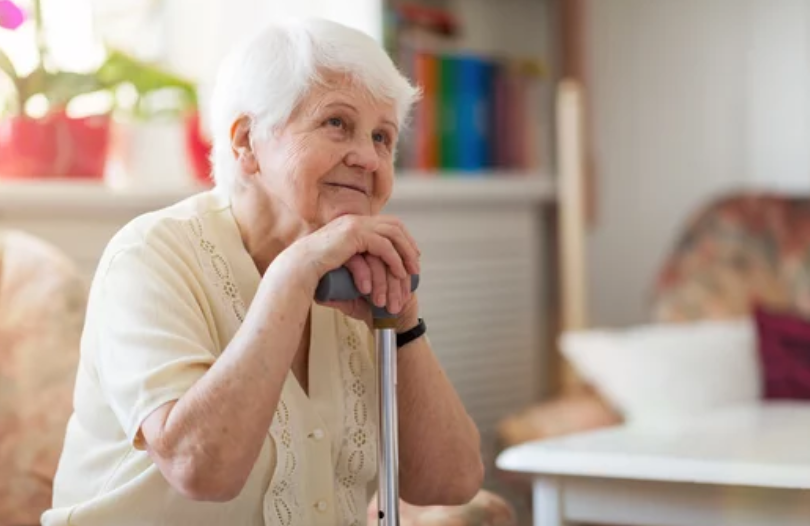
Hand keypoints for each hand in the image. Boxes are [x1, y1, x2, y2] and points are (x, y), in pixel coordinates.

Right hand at [286, 215, 420, 321]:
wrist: (298, 268)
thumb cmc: (315, 270)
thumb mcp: (340, 262)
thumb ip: (355, 259)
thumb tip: (368, 269)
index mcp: (352, 223)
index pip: (386, 223)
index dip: (402, 238)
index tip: (411, 255)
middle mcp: (355, 220)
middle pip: (394, 225)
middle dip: (408, 244)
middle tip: (416, 264)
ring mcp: (355, 224)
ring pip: (392, 234)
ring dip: (405, 252)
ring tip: (412, 271)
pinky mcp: (354, 234)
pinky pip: (383, 245)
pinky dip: (394, 259)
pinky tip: (399, 272)